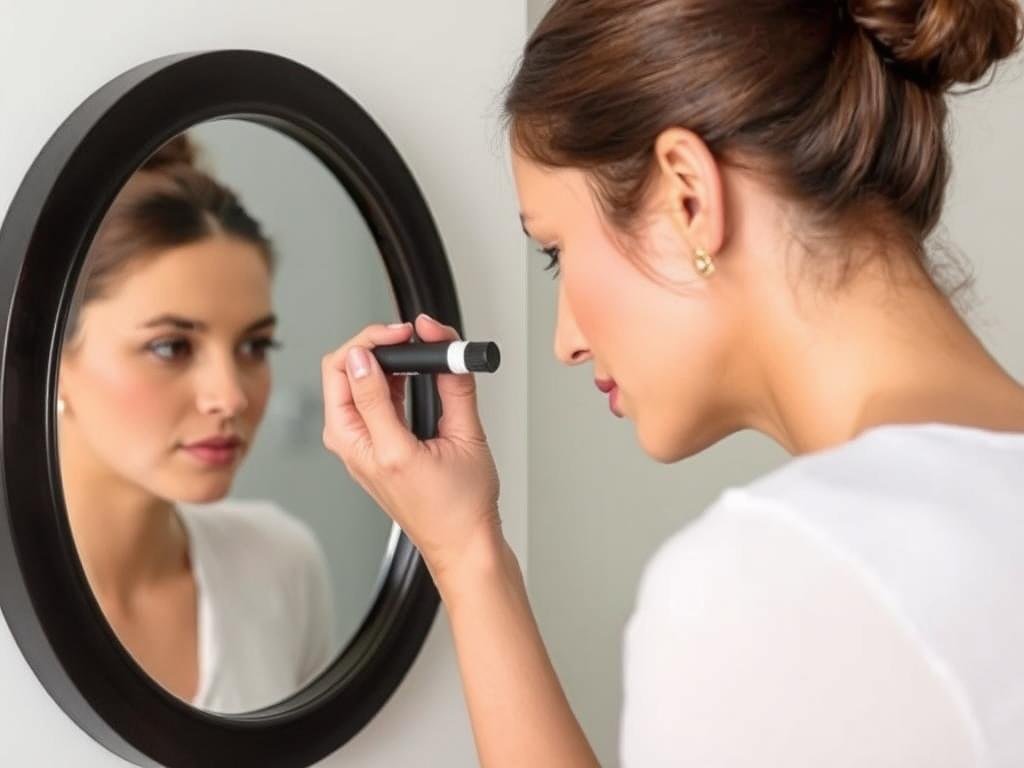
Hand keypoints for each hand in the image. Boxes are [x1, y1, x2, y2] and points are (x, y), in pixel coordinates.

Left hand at [321, 314, 501, 587]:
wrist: (461, 544)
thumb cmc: (460, 506)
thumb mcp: (461, 437)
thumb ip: (448, 384)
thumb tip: (429, 340)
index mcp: (366, 442)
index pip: (348, 365)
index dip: (379, 338)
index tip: (409, 333)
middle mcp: (352, 443)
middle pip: (341, 370)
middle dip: (373, 343)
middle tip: (409, 337)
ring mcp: (357, 447)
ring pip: (350, 383)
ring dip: (379, 360)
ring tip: (415, 354)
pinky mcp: (368, 448)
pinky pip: (363, 401)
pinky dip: (385, 379)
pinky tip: (410, 375)